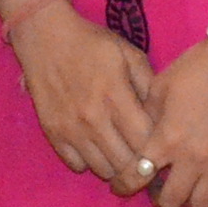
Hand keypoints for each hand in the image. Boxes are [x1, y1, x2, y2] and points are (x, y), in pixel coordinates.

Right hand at [6, 0, 160, 196]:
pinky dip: (89, 162)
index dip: (159, 150)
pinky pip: (76, 165)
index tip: (163, 147)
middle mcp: (94, 118)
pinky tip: (95, 147)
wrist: (44, 36)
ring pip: (103, 170)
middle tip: (145, 158)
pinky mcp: (52, 132)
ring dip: (116, 166)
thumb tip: (163, 115)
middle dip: (140, 165)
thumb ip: (149, 84)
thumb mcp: (129, 54)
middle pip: (126, 163)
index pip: (145, 141)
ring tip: (121, 153)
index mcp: (117, 96)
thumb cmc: (91, 43)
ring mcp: (71, 128)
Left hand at [130, 43, 207, 206]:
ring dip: (188, 199)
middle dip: (158, 197)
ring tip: (185, 187)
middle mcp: (192, 158)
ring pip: (201, 203)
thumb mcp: (159, 87)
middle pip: (171, 199)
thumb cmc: (196, 68)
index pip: (137, 176)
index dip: (124, 185)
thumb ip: (146, 116)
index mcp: (166, 139)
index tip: (122, 186)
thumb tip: (137, 137)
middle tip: (156, 188)